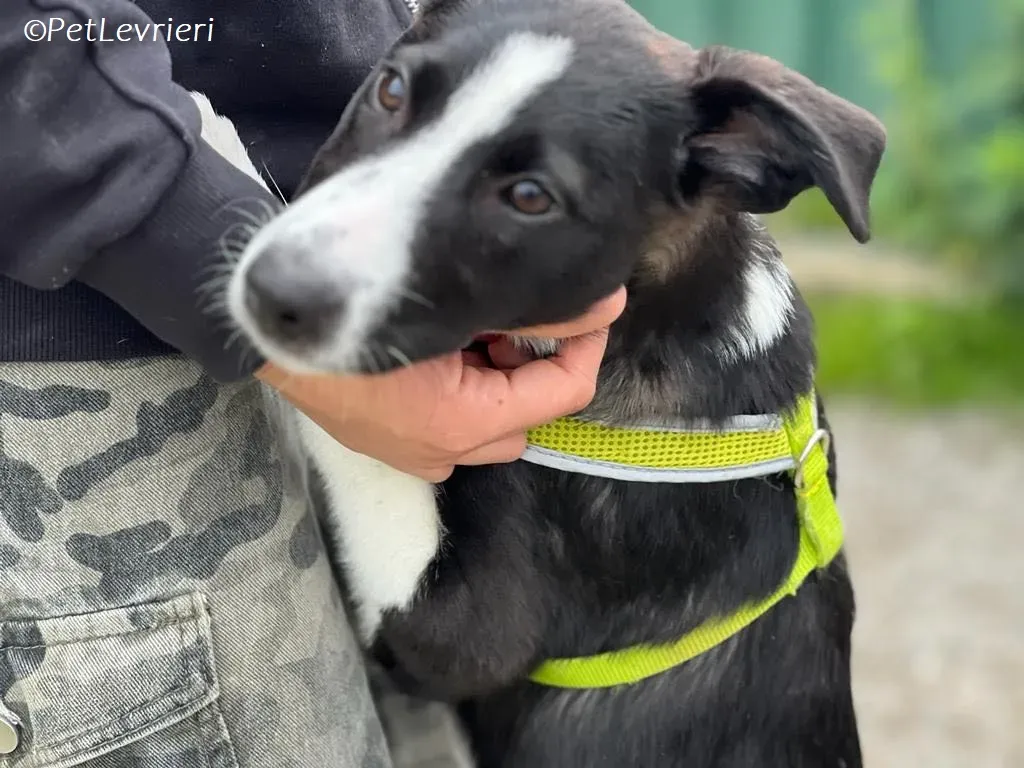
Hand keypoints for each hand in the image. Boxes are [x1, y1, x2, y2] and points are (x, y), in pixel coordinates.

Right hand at [256, 286, 626, 480]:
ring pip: (492, 422)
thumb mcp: (450, 303)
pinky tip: (443, 346)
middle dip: (536, 366)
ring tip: (475, 322)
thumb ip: (530, 312)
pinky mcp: (389, 445)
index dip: (586, 344)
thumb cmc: (356, 303)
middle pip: (528, 414)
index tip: (588, 305)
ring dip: (498, 378)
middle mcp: (444, 454)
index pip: (564, 392)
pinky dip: (464, 390)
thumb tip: (605, 306)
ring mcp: (413, 455)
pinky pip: (452, 427)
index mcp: (463, 423)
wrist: (270, 320)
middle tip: (518, 313)